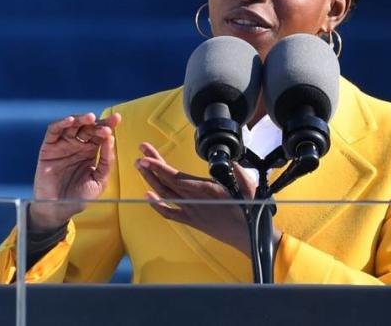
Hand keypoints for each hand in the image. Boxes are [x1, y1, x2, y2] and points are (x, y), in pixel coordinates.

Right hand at [29, 112, 121, 230]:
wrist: (59, 210)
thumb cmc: (80, 197)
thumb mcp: (99, 180)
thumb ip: (106, 161)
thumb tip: (111, 139)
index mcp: (91, 152)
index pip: (100, 134)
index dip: (108, 125)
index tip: (117, 119)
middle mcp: (77, 146)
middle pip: (88, 127)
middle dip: (97, 123)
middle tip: (105, 124)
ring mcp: (62, 145)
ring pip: (72, 125)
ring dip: (81, 119)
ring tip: (91, 118)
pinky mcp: (48, 148)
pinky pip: (53, 132)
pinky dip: (61, 124)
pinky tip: (71, 121)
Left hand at [135, 142, 266, 256]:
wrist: (249, 237)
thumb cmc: (250, 211)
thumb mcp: (248, 186)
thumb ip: (237, 171)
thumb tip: (230, 159)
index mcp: (206, 190)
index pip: (177, 177)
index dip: (159, 167)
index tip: (146, 157)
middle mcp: (195, 201)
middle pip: (167, 182)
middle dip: (151, 166)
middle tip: (140, 153)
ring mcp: (191, 212)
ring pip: (165, 195)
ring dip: (151, 180)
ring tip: (141, 167)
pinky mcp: (192, 221)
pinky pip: (170, 213)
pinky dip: (157, 205)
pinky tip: (148, 196)